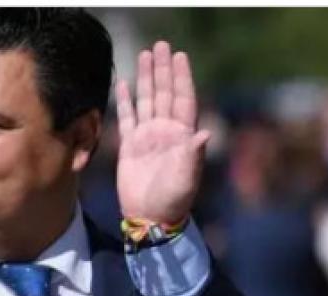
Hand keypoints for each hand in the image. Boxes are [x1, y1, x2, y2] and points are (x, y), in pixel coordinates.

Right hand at [115, 41, 210, 224]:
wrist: (151, 217)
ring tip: (144, 55)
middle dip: (163, 70)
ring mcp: (148, 137)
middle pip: (165, 93)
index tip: (179, 56)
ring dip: (146, 78)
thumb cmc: (173, 200)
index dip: (182, 78)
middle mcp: (166, 132)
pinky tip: (123, 83)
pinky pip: (127, 118)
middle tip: (161, 45)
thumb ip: (193, 155)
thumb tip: (204, 133)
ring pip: (147, 100)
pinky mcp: (130, 146)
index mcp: (182, 136)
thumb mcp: (186, 178)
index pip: (183, 99)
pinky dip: (126, 101)